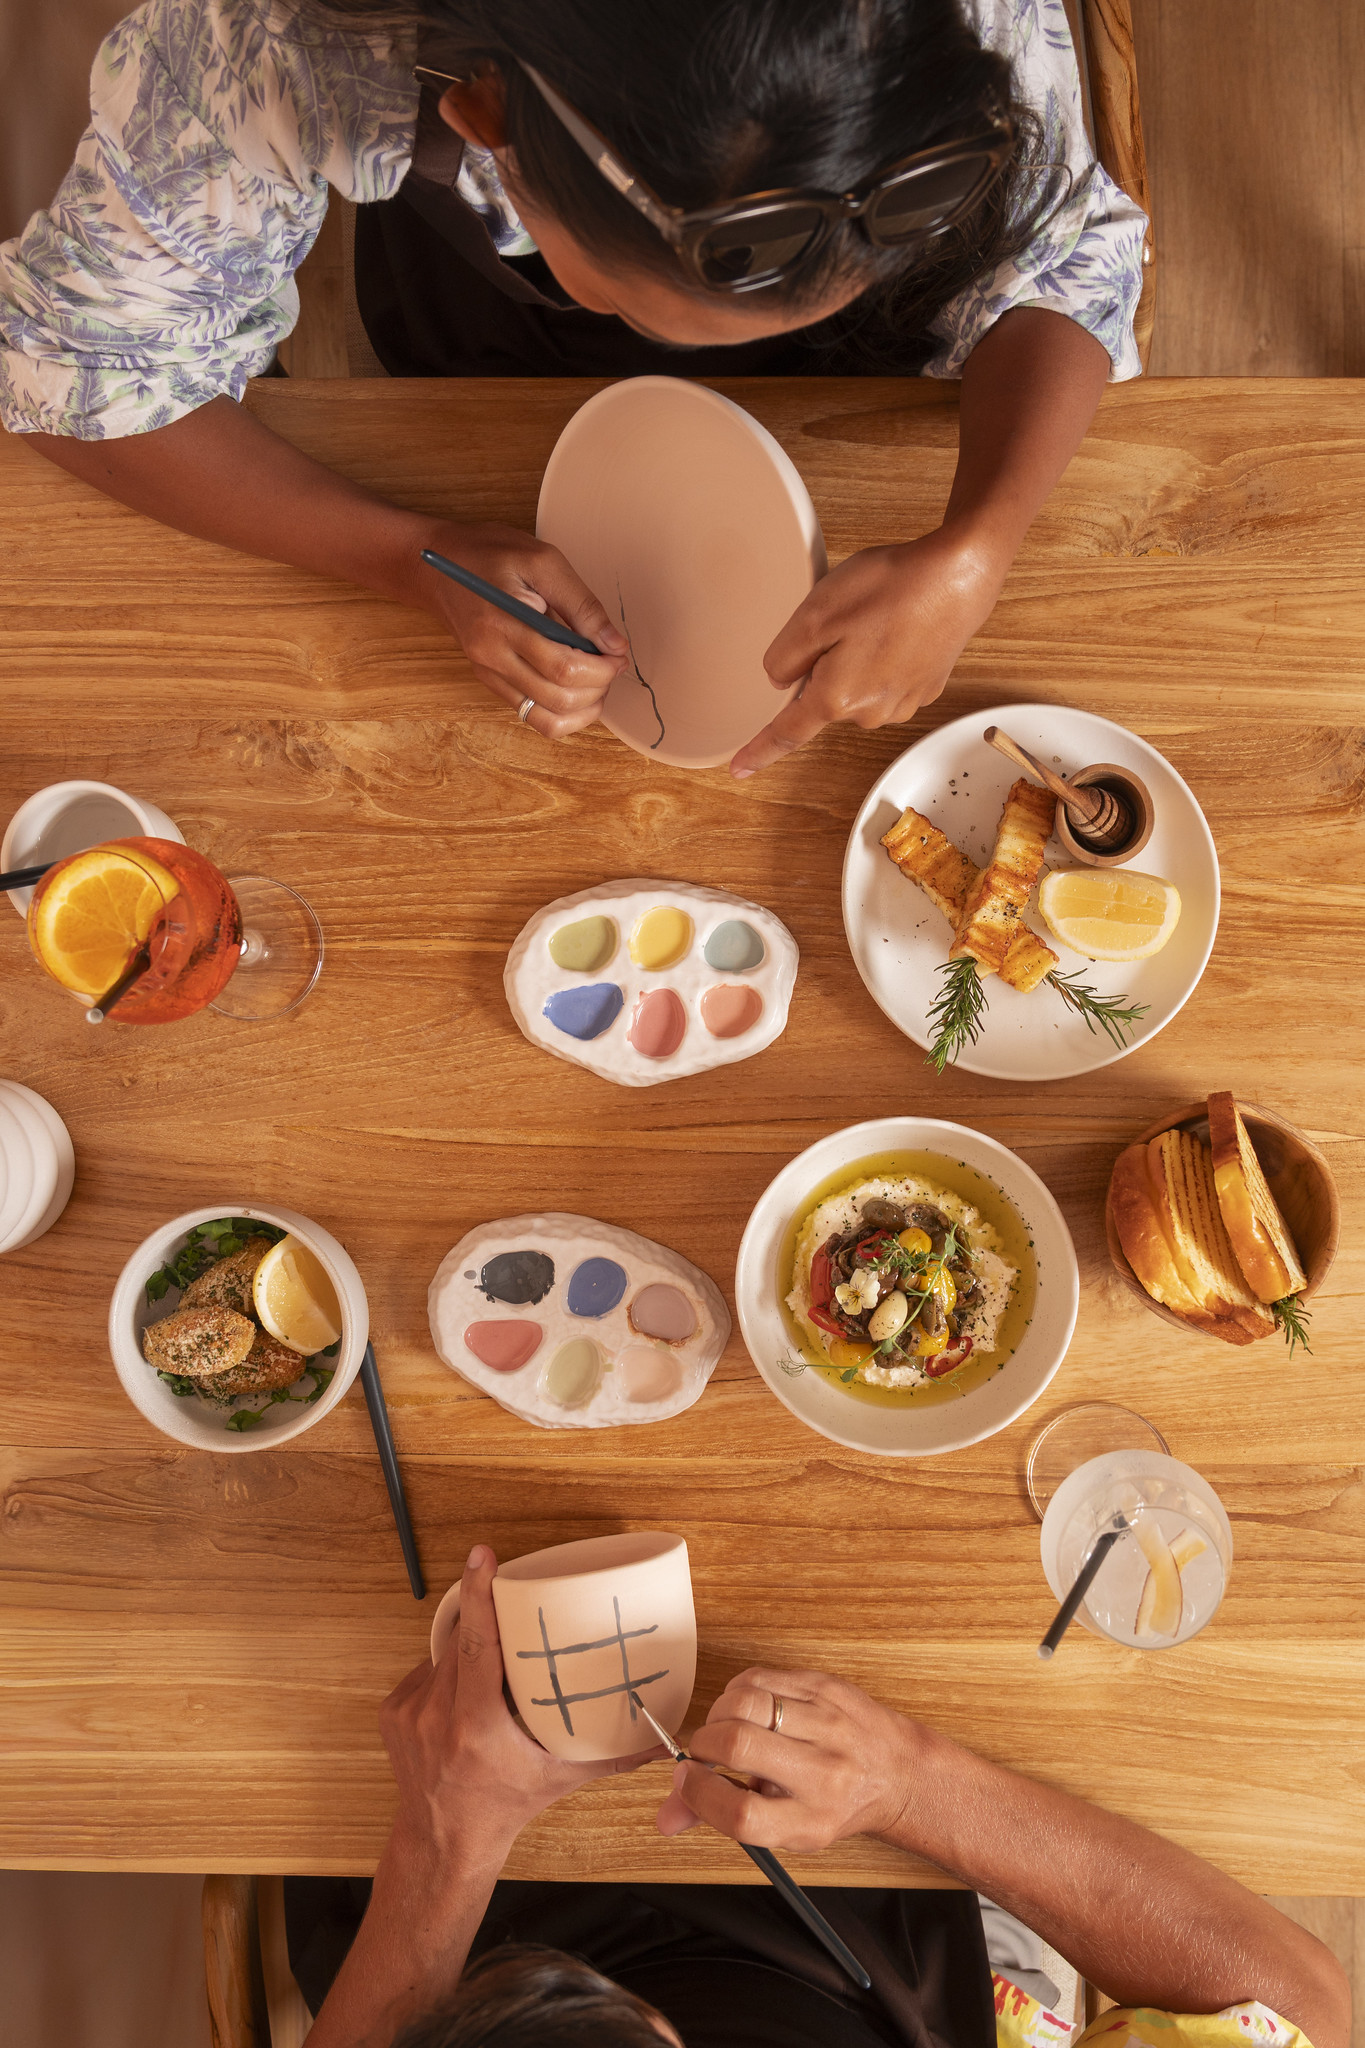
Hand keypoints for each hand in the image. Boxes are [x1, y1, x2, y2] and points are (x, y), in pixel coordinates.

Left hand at [379, 1544, 660, 1871]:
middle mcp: (436, 1715)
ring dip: (468, 1653)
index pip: (475, 1645)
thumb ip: (612, 1756)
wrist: (442, 1842)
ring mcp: (409, 1712)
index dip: (479, 1595)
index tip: (483, 1558)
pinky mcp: (392, 1711)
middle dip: (488, 1624)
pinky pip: (425, 1670)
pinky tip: (462, 1698)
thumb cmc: (503, 1808)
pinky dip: (447, 1675)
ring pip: (443, 1654)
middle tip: (513, 1613)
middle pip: (463, 1641)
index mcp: (476, 1726)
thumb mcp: (559, 1779)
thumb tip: (660, 1740)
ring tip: (492, 1677)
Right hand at [414, 522, 628, 738]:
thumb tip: (614, 644)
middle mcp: (491, 656)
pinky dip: (562, 713)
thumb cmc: (489, 554)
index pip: (563, 666)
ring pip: (546, 718)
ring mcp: (489, 673)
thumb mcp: (543, 561)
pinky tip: (577, 691)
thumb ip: (582, 604)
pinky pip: (530, 716)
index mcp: (503, 622)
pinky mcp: (490, 682)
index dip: (601, 668)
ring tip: (597, 681)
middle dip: (598, 687)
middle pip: (558, 696)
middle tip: (612, 664)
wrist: (436, 567)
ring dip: (584, 708)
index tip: (618, 654)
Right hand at [655, 1666, 918, 1853]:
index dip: (700, 1795)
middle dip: (703, 1745)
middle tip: (703, 1752)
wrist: (897, 1771)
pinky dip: (739, 1691)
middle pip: (739, 1746)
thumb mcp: (786, 1827)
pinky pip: (761, 1677)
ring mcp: (827, 1724)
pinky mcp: (825, 1687)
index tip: (688, 1781)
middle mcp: (822, 1773)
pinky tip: (747, 1708)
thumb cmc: (834, 1803)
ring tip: (725, 1728)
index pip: (742, 1814)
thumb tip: (666, 1816)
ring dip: (719, 1713)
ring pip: (747, 1702)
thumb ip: (722, 1817)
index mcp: (810, 1820)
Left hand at [729, 524, 1007, 777]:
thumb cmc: (890, 589)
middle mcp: (870, 712)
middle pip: (825, 698)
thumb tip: (780, 681)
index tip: (738, 769)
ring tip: (877, 618)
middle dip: (823, 667)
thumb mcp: (816, 614)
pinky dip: (884, 657)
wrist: (959, 576)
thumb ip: (785, 656)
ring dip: (855, 660)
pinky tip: (897, 626)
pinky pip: (886, 679)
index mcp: (837, 698)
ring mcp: (902, 704)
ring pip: (857, 689)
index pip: (788, 733)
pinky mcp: (925, 689)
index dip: (760, 751)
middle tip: (844, 620)